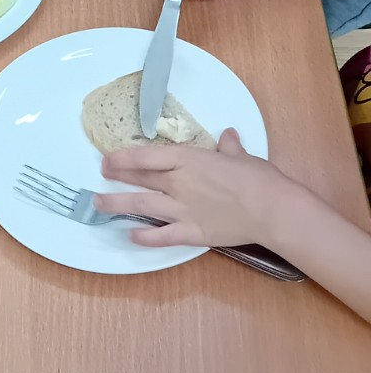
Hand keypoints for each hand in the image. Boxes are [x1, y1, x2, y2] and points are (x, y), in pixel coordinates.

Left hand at [95, 129, 295, 248]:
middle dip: (117, 175)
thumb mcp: (241, 156)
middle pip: (141, 178)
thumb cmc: (258, 178)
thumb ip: (229, 147)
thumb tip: (228, 136)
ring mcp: (183, 209)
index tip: (109, 157)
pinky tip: (131, 235)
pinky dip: (145, 236)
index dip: (124, 157)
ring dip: (118, 204)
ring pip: (142, 205)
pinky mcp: (192, 232)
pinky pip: (162, 235)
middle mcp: (179, 183)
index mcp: (189, 159)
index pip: (147, 156)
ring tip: (99, 204)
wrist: (272, 209)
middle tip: (100, 174)